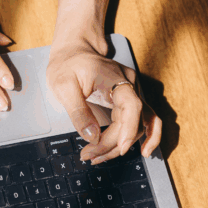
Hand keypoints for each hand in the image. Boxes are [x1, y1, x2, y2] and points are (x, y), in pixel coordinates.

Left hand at [46, 37, 162, 161]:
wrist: (73, 50)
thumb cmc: (67, 64)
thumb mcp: (63, 86)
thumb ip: (78, 111)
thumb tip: (92, 137)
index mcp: (114, 77)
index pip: (132, 106)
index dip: (129, 129)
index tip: (119, 148)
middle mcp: (129, 84)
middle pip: (133, 121)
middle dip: (113, 144)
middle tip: (90, 156)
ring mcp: (132, 91)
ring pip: (139, 124)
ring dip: (122, 144)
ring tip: (99, 157)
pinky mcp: (129, 98)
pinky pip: (143, 119)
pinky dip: (144, 136)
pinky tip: (144, 151)